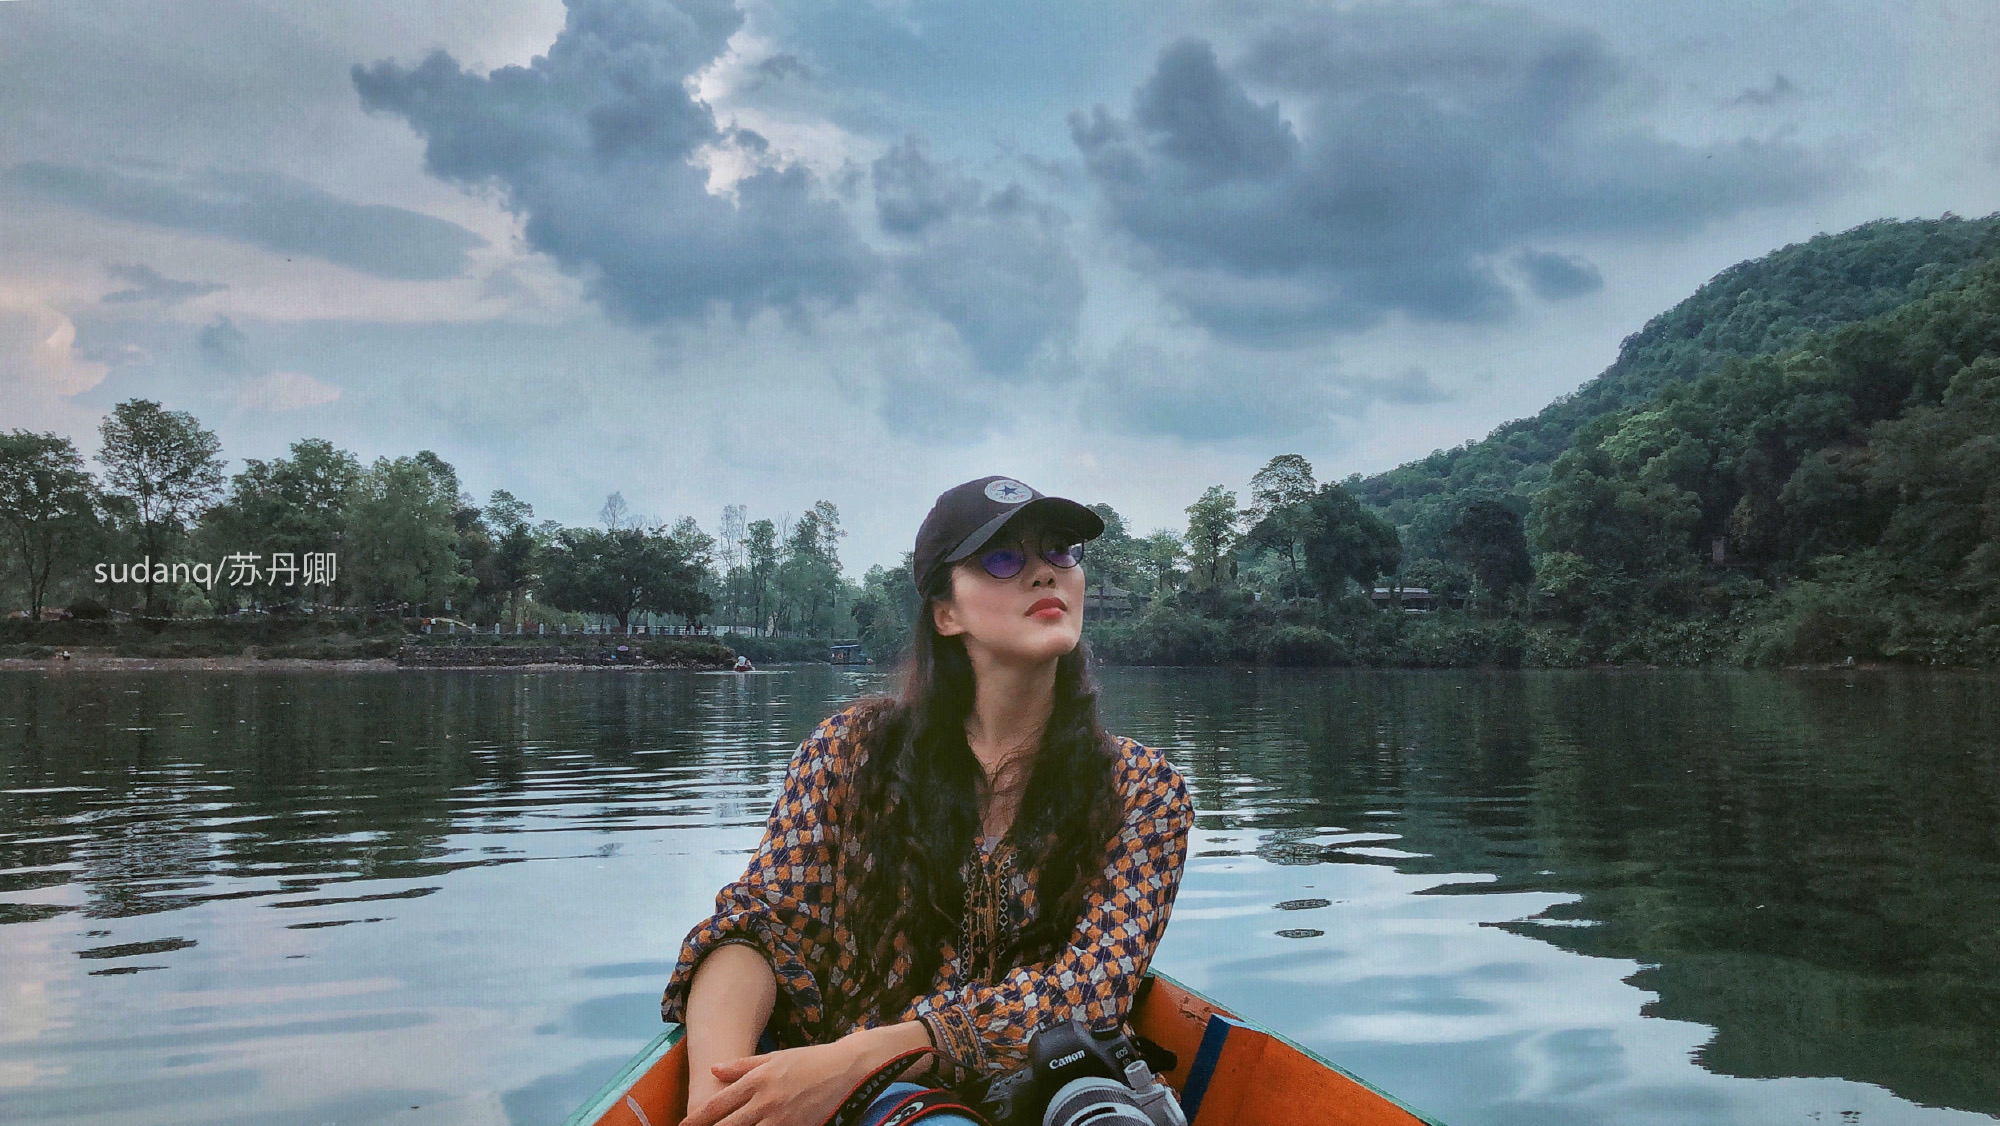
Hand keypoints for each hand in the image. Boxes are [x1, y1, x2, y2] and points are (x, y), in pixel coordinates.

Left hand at [681, 1040, 877, 1125]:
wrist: (846, 1069)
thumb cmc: (809, 1060)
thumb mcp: (774, 1057)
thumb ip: (742, 1066)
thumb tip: (713, 1069)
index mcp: (756, 1080)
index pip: (718, 1105)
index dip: (697, 1119)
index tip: (683, 1125)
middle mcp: (764, 1101)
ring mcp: (780, 1118)